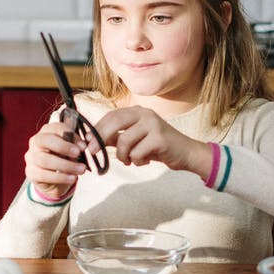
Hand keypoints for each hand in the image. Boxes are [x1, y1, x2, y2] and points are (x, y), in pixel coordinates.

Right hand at [23, 120, 87, 200]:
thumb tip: (89, 146)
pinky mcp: (31, 172)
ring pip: (44, 159)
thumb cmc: (65, 159)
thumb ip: (81, 146)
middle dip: (63, 146)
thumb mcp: (74, 150)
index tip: (83, 145)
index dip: (70, 135)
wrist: (55, 181)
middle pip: (45, 140)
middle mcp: (35, 142)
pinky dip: (60, 177)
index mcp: (47, 132)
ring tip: (81, 170)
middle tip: (78, 154)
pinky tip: (72, 178)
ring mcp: (31, 157)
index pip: (55, 127)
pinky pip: (43, 175)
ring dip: (65, 165)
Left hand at [92, 106, 208, 174]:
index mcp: (137, 111)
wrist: (186, 153)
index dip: (97, 129)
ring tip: (130, 160)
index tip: (86, 141)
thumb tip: (92, 140)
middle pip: (114, 122)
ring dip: (123, 156)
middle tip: (93, 152)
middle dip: (100, 139)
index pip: (111, 116)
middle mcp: (145, 113)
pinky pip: (137, 152)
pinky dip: (137, 161)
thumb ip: (116, 137)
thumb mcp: (135, 139)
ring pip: (125, 141)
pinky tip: (144, 161)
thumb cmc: (157, 146)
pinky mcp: (160, 138)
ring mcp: (153, 124)